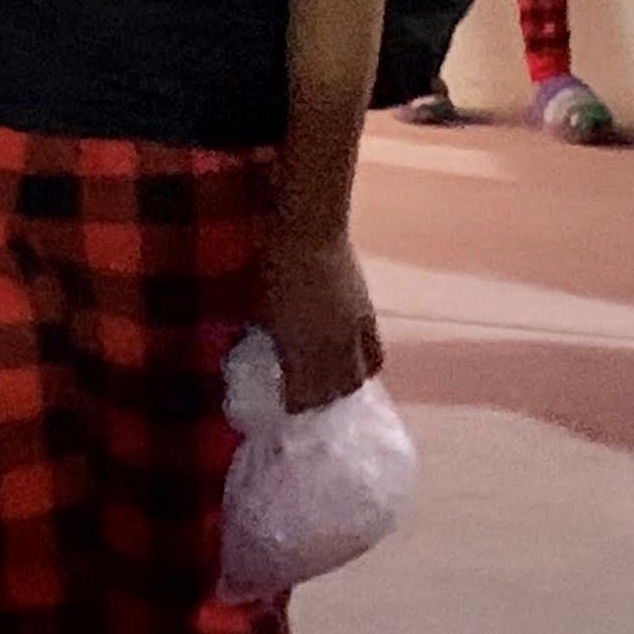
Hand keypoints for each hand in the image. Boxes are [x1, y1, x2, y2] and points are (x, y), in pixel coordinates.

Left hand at [265, 236, 382, 410]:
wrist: (311, 228)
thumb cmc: (275, 262)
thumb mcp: (260, 305)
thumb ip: (267, 335)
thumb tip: (271, 352)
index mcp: (300, 347)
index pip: (304, 396)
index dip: (295, 405)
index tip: (284, 404)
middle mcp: (332, 347)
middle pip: (335, 391)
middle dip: (322, 401)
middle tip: (308, 398)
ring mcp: (355, 332)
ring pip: (358, 377)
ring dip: (344, 386)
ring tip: (332, 384)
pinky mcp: (368, 315)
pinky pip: (374, 354)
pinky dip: (365, 366)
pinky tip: (354, 361)